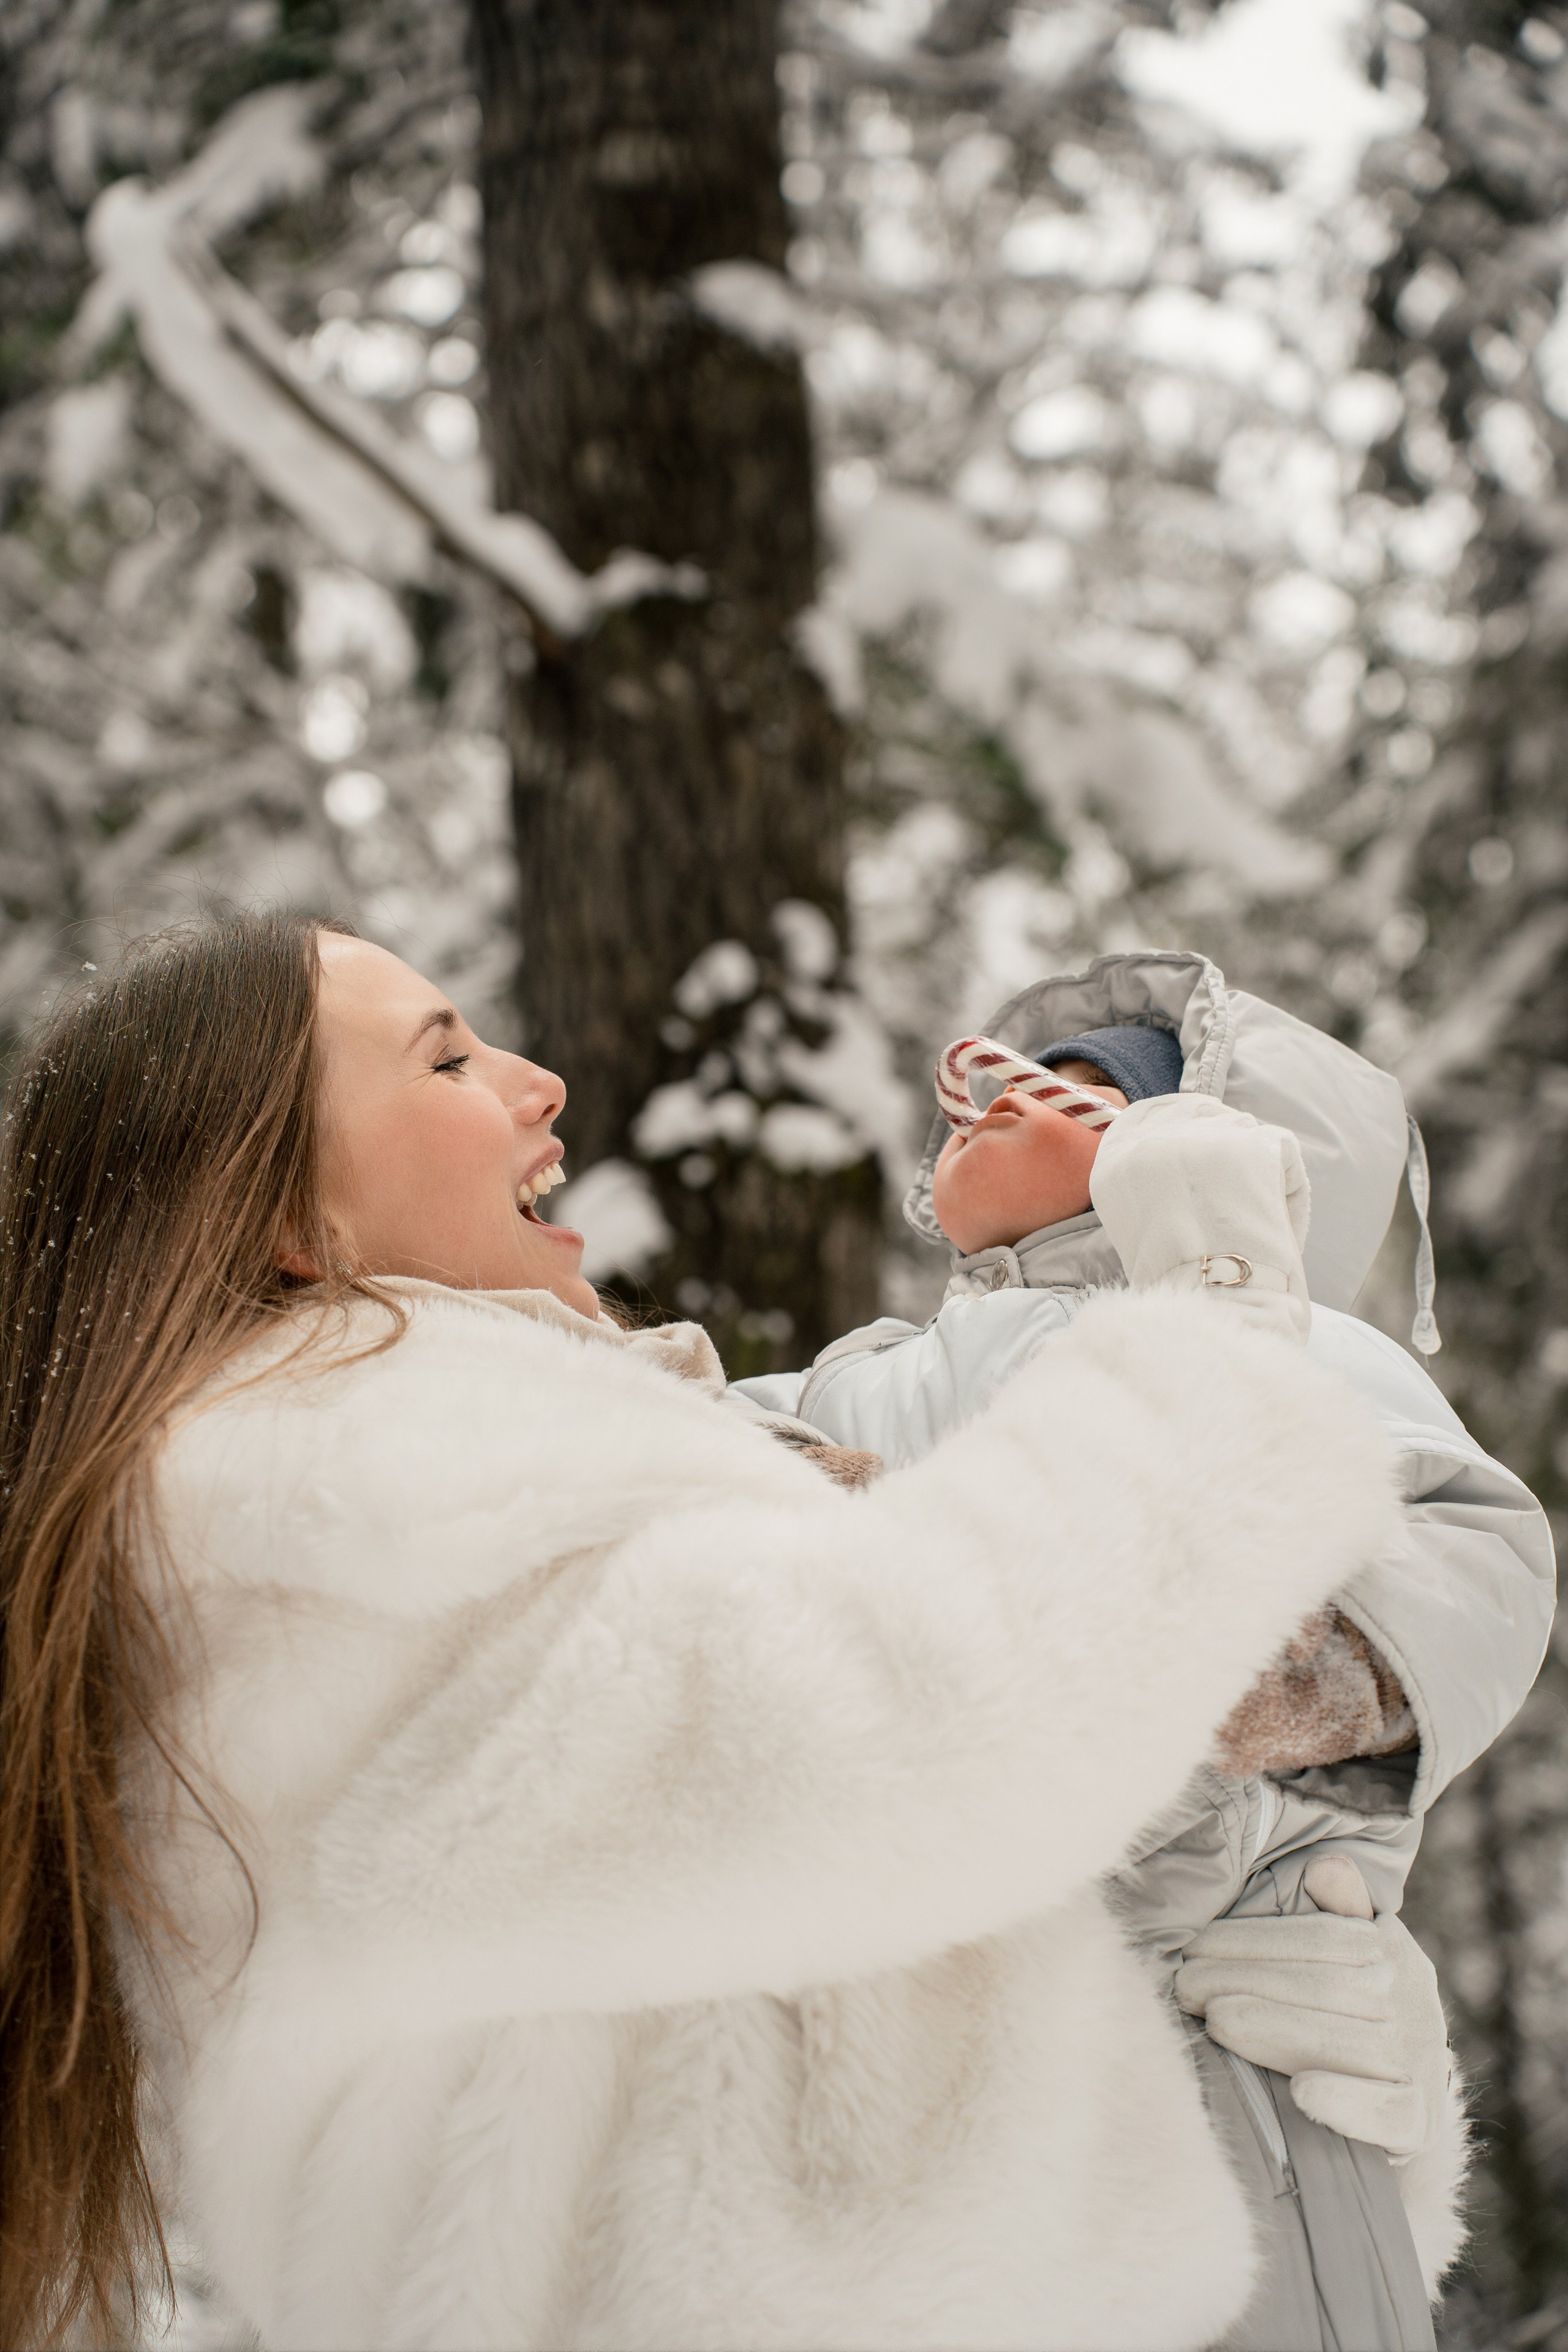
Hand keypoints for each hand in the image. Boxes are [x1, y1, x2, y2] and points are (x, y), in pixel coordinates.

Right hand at [1089, 1093, 1311, 1342]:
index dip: (1182, 1130)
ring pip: (1246, 1134)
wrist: (1211, 1305)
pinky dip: (1289, 1190)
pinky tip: (1275, 1224)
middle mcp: (1152, 1136)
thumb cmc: (1179, 1286)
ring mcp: (1201, 1135)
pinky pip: (1283, 1153)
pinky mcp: (1251, 1143)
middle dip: (1227, 1150)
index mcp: (1115, 1158)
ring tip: (1251, 1224)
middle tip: (1241, 1199)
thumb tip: (1192, 1165)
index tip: (1204, 1159)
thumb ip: (1152, 1183)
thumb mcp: (1138, 1223)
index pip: (1149, 1114)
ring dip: (1257, 1174)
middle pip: (1202, 1116)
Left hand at [1171, 1855, 1450, 2160]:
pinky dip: (1344, 2101)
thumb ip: (1342, 1911)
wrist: (1404, 2108)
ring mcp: (1419, 2064)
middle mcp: (1414, 2004)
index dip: (1252, 1939)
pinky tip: (1301, 2092)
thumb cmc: (1357, 2018)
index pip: (1320, 1939)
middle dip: (1244, 1982)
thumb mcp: (1357, 1955)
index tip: (1193, 1948)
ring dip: (1274, 2030)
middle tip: (1185, 1987)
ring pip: (1343, 2043)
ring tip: (1215, 2021)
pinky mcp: (1418, 2122)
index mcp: (1393, 1955)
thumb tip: (1325, 1866)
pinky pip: (1385, 2110)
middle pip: (1322, 1987)